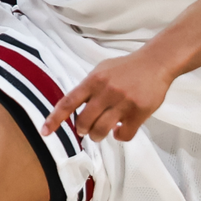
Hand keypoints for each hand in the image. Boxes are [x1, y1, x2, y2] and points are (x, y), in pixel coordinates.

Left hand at [43, 48, 173, 142]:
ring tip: (102, 131)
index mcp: (94, 80)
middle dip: (83, 130)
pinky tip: (120, 130)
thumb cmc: (127, 68)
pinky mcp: (138, 112)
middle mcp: (106, 91)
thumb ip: (88, 88)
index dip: (54, 119)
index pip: (68, 102)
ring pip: (101, 131)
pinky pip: (123, 135)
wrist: (156, 63)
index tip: (45, 132)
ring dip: (98, 135)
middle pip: (84, 122)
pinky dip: (119, 136)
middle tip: (87, 129)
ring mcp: (123, 102)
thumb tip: (72, 107)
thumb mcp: (102, 70)